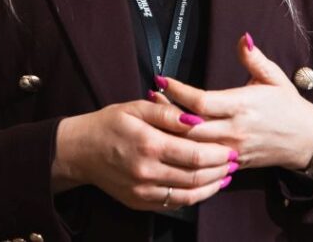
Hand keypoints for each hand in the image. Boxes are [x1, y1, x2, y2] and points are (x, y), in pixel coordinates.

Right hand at [52, 99, 238, 210]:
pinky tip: (202, 187)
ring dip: (210, 187)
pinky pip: (173, 204)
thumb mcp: (136, 107)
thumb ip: (167, 113)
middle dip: (219, 171)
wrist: (80, 150)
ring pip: (187, 195)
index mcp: (149, 144)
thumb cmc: (109, 124)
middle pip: (195, 177)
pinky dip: (192, 197)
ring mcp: (143, 191)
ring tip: (223, 177)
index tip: (230, 148)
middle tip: (233, 162)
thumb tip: (195, 119)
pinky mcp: (139, 201)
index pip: (195, 154)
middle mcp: (147, 171)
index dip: (217, 154)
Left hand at [152, 33, 312, 170]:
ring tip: (152, 118)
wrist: (308, 141)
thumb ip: (254, 58)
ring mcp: (233, 150)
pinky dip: (184, 153)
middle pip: (191, 127)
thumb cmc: (289, 106)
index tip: (162, 80)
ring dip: (170, 133)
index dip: (178, 92)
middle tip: (148, 98)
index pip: (202, 102)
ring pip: (193, 147)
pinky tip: (170, 142)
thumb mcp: (274, 78)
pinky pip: (203, 162)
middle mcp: (235, 130)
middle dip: (166, 114)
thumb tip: (243, 37)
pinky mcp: (233, 163)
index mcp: (243, 106)